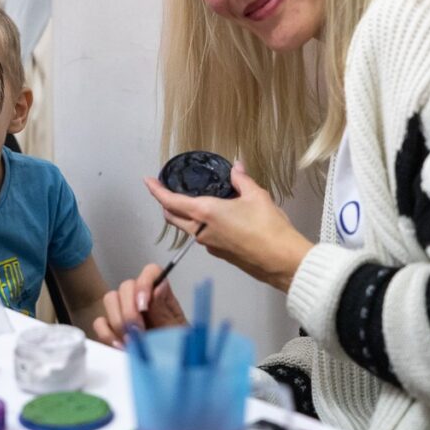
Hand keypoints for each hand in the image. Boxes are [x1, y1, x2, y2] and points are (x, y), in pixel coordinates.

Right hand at [92, 263, 187, 347]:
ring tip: (130, 340)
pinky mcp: (111, 327)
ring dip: (118, 321)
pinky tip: (120, 346)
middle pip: (126, 286)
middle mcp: (140, 298)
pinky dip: (107, 334)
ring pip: (110, 299)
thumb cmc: (175, 348)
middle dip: (129, 310)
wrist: (166, 370)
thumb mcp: (176, 331)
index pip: (151, 272)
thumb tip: (157, 287)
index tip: (144, 305)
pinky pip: (100, 322)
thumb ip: (165, 310)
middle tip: (138, 331)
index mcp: (160, 295)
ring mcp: (123, 311)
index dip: (145, 283)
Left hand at [147, 161, 312, 291]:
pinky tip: (215, 217)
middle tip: (166, 190)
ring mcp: (210, 245)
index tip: (148, 181)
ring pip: (187, 229)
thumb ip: (241, 180)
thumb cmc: (268, 227)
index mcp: (205, 213)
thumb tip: (236, 168)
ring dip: (183, 216)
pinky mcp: (221, 254)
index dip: (157, 190)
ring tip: (191, 201)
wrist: (282, 260)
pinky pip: (202, 236)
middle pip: (173, 218)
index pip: (171, 201)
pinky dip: (199, 225)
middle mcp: (201, 231)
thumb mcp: (256, 195)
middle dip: (166, 204)